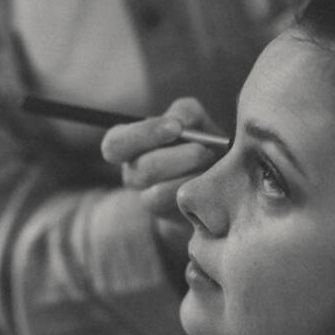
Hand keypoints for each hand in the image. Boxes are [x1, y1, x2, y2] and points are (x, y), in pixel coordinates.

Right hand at [101, 97, 221, 282]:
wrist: (219, 183)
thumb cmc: (201, 142)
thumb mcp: (194, 120)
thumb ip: (185, 112)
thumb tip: (178, 121)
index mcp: (128, 147)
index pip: (115, 144)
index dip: (142, 135)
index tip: (176, 128)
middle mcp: (132, 175)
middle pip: (143, 169)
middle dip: (180, 157)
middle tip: (205, 150)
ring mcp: (147, 201)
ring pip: (159, 194)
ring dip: (190, 177)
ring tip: (211, 166)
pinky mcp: (169, 221)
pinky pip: (179, 211)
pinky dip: (198, 195)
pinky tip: (211, 184)